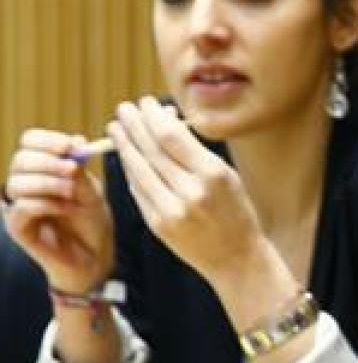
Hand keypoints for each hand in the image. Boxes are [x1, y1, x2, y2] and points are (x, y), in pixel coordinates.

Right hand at [4, 127, 115, 292]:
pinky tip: (66, 208)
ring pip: (16, 182)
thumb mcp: (91, 191)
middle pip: (20, 159)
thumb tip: (75, 141)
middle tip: (73, 170)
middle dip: (48, 161)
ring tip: (72, 194)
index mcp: (42, 169)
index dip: (47, 140)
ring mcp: (18, 205)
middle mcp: (26, 184)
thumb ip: (80, 169)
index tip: (71, 146)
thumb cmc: (92, 224)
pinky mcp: (17, 227)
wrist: (95, 258)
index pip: (30, 142)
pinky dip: (45, 204)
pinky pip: (20, 207)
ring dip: (48, 183)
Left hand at [109, 97, 266, 282]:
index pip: (172, 136)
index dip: (153, 116)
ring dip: (124, 145)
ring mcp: (172, 210)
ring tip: (115, 128)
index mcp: (213, 174)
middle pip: (152, 149)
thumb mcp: (227, 177)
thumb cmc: (236, 213)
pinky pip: (138, 190)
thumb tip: (165, 123)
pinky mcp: (158, 224)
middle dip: (134, 125)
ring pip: (139, 169)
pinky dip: (131, 171)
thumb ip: (196, 152)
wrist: (237, 259)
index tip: (145, 103)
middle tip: (124, 109)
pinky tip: (127, 157)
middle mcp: (191, 191)